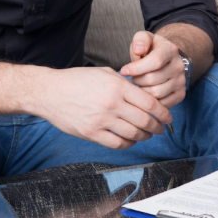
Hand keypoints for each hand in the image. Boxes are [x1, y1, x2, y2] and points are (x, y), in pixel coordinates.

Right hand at [34, 66, 171, 148]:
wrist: (49, 92)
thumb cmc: (76, 80)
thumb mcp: (104, 73)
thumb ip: (124, 83)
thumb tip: (142, 92)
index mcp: (118, 86)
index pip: (150, 103)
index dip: (163, 113)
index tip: (168, 117)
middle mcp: (112, 104)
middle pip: (145, 120)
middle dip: (157, 127)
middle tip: (161, 128)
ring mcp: (101, 120)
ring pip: (133, 134)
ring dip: (144, 136)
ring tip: (147, 135)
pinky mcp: (91, 132)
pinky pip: (117, 143)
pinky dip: (128, 144)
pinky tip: (130, 140)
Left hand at [121, 32, 186, 108]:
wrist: (166, 59)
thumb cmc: (150, 50)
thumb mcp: (144, 39)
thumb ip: (140, 40)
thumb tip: (139, 50)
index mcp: (170, 50)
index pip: (155, 61)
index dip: (136, 68)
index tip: (123, 71)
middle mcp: (178, 66)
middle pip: (153, 79)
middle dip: (137, 80)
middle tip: (132, 77)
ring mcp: (181, 81)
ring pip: (156, 93)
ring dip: (142, 92)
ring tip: (139, 85)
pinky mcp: (180, 94)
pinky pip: (162, 104)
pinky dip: (150, 102)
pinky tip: (145, 94)